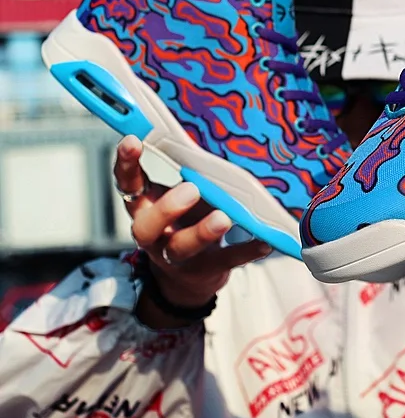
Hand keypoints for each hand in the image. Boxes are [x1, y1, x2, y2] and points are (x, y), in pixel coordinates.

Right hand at [115, 136, 270, 326]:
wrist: (188, 276)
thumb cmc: (184, 220)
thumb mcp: (180, 195)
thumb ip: (188, 174)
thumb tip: (211, 146)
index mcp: (145, 207)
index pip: (128, 184)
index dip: (127, 164)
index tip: (133, 141)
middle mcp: (153, 235)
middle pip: (146, 226)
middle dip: (167, 208)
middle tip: (191, 189)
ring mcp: (176, 256)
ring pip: (182, 248)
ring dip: (203, 232)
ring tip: (223, 218)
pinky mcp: (205, 270)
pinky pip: (225, 261)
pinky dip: (245, 251)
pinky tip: (264, 242)